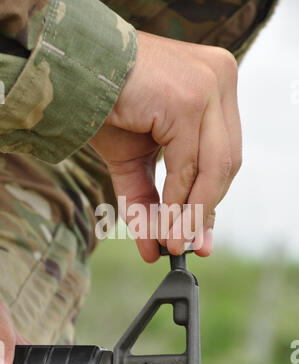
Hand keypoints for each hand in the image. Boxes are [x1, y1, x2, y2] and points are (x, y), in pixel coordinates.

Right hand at [90, 30, 241, 261]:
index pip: (224, 155)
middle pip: (226, 163)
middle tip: (182, 246)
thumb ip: (153, 198)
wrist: (69, 73)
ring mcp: (208, 86)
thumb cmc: (103, 108)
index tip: (200, 237)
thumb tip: (159, 245)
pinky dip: (176, 199)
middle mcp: (221, 79)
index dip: (211, 200)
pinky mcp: (189, 99)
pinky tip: (163, 223)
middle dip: (204, 211)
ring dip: (191, 213)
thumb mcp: (135, 159)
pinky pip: (188, 165)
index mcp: (216, 87)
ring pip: (214, 168)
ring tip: (172, 243)